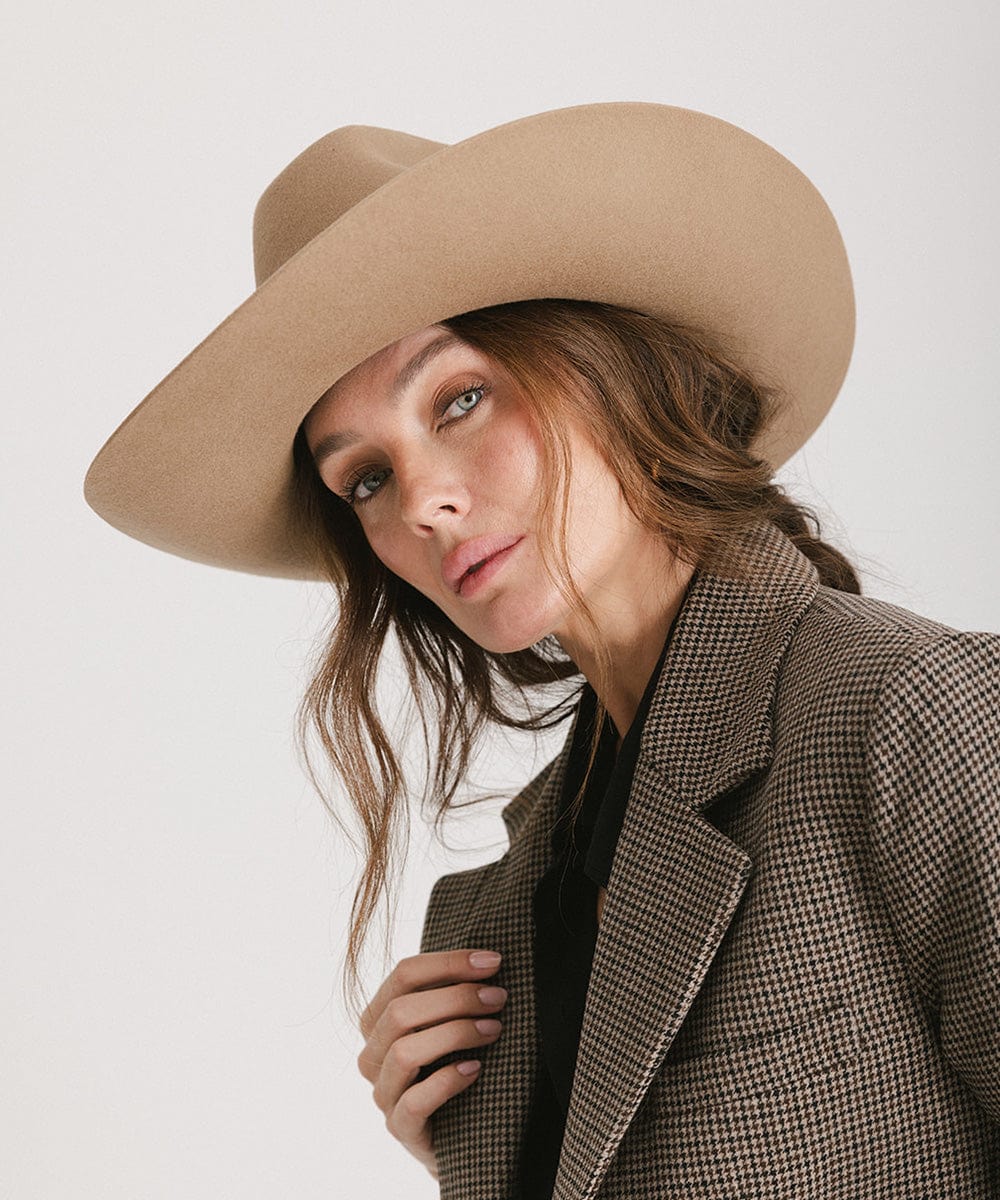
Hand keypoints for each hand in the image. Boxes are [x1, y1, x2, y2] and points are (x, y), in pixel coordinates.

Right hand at [357, 948, 507, 1178]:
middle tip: (499, 998)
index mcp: (379, 1018)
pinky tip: (475, 1070)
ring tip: (494, 1030)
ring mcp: (383, 1093)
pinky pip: (413, 1103)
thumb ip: (452, 992)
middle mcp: (372, 1054)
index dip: (449, 962)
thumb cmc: (456, 1064)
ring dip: (454, 1034)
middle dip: (456, 998)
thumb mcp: (448, 1022)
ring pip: (404, 1052)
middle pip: (402, 1011)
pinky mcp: (400, 1128)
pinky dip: (446, 1081)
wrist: (463, 1134)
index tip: (493, 961)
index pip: (404, 974)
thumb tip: (489, 957)